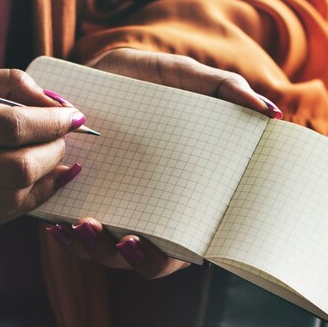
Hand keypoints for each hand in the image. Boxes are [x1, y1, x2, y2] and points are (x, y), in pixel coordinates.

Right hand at [0, 67, 84, 224]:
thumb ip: (1, 83)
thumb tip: (49, 99)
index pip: (12, 126)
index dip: (52, 121)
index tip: (72, 114)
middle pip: (19, 168)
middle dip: (55, 151)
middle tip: (64, 135)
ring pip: (13, 200)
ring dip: (48, 179)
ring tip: (60, 160)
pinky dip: (27, 201)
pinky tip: (40, 183)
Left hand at [45, 48, 281, 277]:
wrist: (99, 69)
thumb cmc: (148, 79)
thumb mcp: (183, 76)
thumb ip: (223, 88)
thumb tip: (271, 113)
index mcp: (179, 191)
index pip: (184, 242)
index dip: (173, 254)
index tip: (160, 244)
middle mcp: (145, 207)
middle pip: (144, 257)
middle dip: (132, 256)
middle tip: (121, 239)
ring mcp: (111, 206)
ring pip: (104, 251)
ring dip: (92, 248)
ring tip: (82, 225)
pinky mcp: (78, 198)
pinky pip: (70, 231)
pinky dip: (64, 235)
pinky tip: (55, 223)